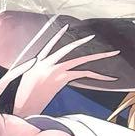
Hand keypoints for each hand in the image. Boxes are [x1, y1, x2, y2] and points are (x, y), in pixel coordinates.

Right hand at [0, 24, 117, 117]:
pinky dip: (96, 75)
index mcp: (37, 62)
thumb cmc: (22, 99)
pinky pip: (82, 74)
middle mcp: (47, 62)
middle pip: (69, 49)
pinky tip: (104, 75)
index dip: (57, 35)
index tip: (65, 27)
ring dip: (98, 58)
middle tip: (93, 37)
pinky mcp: (62, 79)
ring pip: (80, 60)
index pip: (49, 44)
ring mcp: (56, 70)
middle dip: (83, 42)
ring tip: (112, 54)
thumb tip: (45, 72)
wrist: (22, 108)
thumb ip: (35, 71)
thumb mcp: (25, 80)